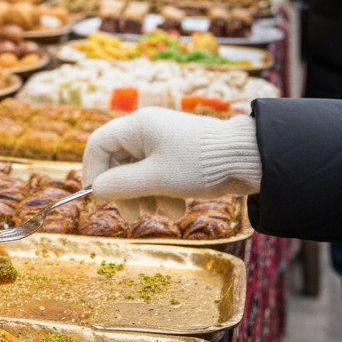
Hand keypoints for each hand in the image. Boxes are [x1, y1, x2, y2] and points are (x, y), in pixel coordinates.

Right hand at [82, 108, 262, 220]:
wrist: (249, 160)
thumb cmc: (199, 165)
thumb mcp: (156, 179)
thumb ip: (121, 185)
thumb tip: (95, 191)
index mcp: (136, 126)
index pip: (98, 144)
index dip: (92, 170)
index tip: (97, 196)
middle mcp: (146, 130)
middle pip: (118, 161)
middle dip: (124, 191)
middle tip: (132, 215)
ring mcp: (163, 141)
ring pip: (139, 171)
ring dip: (146, 196)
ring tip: (164, 212)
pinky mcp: (178, 154)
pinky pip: (157, 174)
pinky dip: (162, 192)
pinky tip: (176, 207)